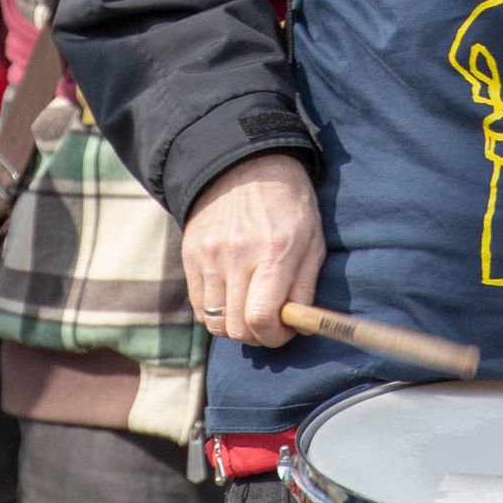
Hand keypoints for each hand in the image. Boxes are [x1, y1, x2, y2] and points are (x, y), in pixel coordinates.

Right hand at [182, 152, 324, 349]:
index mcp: (274, 252)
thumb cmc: (289, 204)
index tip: (284, 330)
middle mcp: (237, 256)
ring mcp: (209, 256)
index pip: (262, 318)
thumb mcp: (313, 241)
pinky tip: (232, 297)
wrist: (245, 165)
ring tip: (249, 310)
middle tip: (268, 324)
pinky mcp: (190, 255)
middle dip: (256, 336)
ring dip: (235, 326)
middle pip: (236, 328)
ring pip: (214, 322)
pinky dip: (216, 312)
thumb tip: (298, 327)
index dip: (274, 337)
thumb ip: (305, 288)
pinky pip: (198, 305)